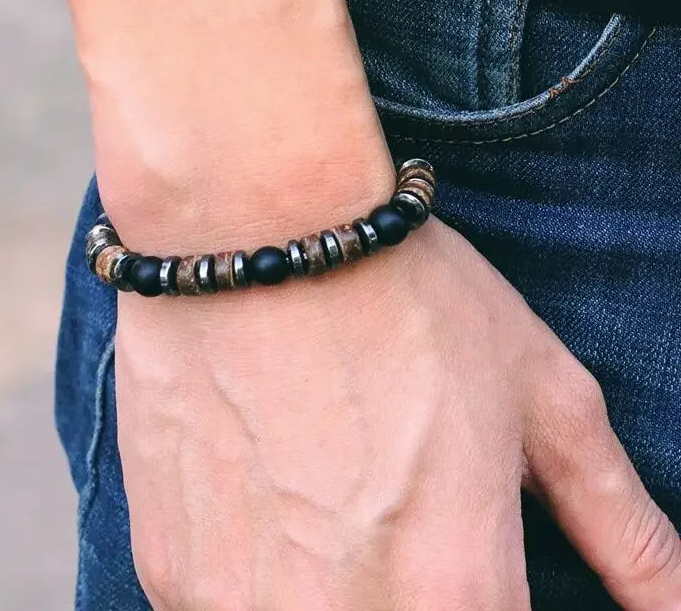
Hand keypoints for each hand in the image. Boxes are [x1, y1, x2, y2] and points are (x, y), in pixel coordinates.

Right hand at [115, 215, 680, 610]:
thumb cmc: (401, 293)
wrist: (251, 228)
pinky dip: (258, 575)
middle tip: (392, 511)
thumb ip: (619, 521)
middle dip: (412, 586)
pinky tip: (265, 489)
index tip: (461, 548)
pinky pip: (228, 610)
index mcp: (457, 588)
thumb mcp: (538, 390)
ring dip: (330, 588)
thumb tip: (674, 604)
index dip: (489, 597)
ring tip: (325, 495)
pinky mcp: (171, 575)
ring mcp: (239, 606)